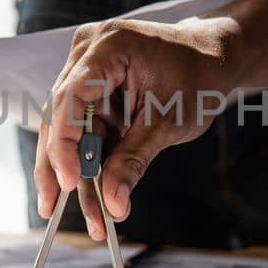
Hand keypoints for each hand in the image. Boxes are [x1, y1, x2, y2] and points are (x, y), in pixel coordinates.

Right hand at [37, 17, 240, 238]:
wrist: (215, 58)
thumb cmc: (199, 77)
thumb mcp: (168, 123)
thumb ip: (134, 160)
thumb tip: (112, 203)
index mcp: (108, 47)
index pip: (69, 98)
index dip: (63, 143)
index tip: (69, 182)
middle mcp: (88, 54)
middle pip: (59, 117)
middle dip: (59, 168)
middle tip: (52, 211)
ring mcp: (88, 71)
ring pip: (69, 131)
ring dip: (78, 175)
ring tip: (92, 219)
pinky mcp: (95, 91)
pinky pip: (85, 131)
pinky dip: (92, 164)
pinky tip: (96, 200)